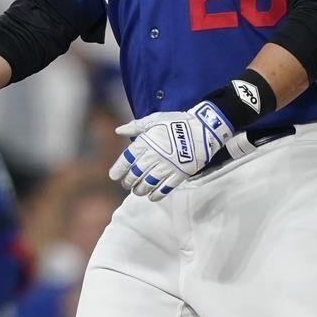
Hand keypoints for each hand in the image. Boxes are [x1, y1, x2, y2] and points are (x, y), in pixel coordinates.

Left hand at [109, 101, 233, 200]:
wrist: (202, 128)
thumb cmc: (176, 122)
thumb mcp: (154, 119)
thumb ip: (135, 126)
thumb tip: (118, 130)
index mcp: (145, 143)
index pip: (126, 160)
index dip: (118, 170)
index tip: (113, 176)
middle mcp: (153, 157)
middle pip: (135, 174)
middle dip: (128, 182)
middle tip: (127, 184)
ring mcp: (166, 167)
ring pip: (148, 184)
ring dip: (140, 190)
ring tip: (138, 191)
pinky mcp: (179, 174)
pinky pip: (165, 188)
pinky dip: (156, 194)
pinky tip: (152, 196)